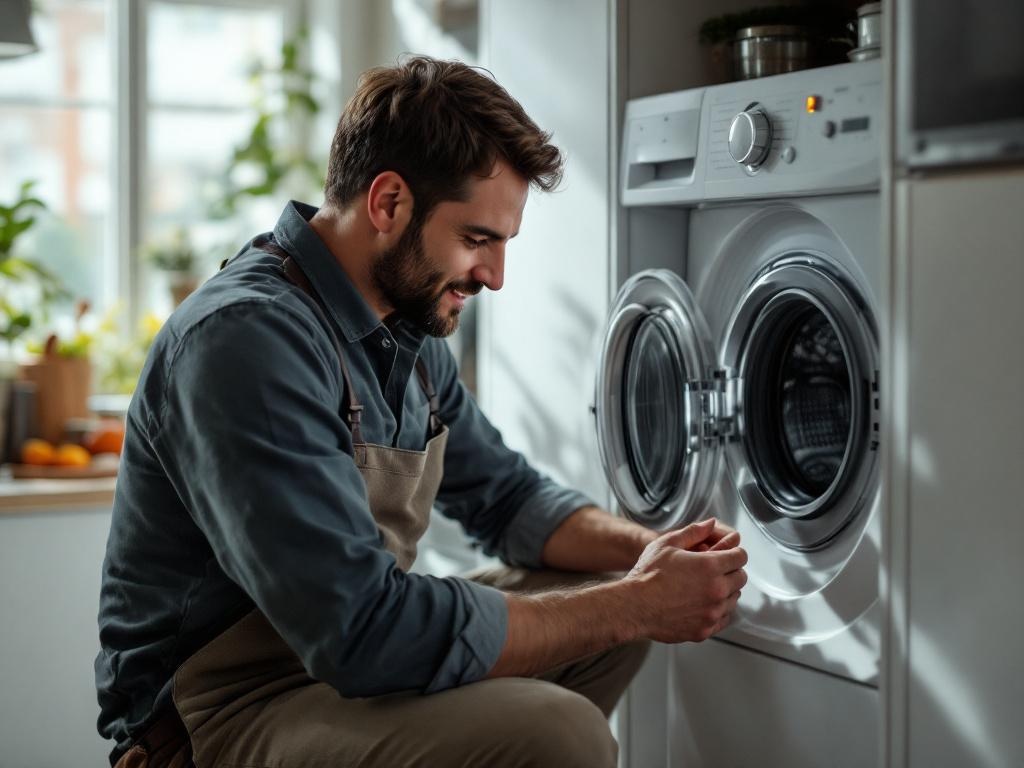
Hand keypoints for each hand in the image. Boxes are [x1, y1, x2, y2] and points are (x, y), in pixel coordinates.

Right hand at [624, 518, 746, 643]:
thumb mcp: (667, 544)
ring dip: (726, 591)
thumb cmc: (648, 576)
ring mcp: (712, 612)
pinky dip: (718, 611)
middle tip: (716, 570)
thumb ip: (693, 532)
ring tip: (706, 587)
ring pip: (734, 599)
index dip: (733, 552)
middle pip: (741, 578)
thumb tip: (709, 524)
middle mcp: (716, 590)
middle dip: (731, 571)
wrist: (634, 606)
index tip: (727, 554)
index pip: (740, 557)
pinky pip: (724, 619)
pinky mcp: (705, 629)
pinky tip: (703, 604)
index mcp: (710, 566)